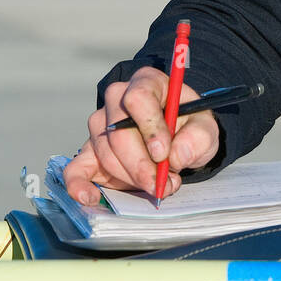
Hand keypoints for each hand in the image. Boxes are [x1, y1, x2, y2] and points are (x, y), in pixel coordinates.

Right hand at [63, 66, 219, 204]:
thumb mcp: (205, 127)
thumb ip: (198, 138)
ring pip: (105, 154)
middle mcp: (117, 100)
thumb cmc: (188, 126)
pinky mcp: (90, 152)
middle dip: (141, 165)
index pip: (137, 98)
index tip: (163, 153)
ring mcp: (100, 126)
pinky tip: (91, 198)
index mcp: (147, 83)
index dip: (150, 128)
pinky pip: (75, 168)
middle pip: (118, 133)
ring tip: (157, 186)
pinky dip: (79, 185)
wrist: (177, 137)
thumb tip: (176, 156)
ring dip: (131, 178)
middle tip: (161, 183)